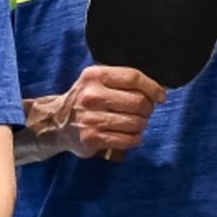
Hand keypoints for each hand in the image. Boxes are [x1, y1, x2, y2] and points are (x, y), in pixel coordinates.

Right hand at [30, 66, 166, 158]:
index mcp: (95, 76)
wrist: (56, 122)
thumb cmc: (84, 100)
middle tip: (144, 111)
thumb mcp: (96, 80)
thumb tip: (158, 88)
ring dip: (141, 125)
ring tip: (134, 123)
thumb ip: (122, 80)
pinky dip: (134, 138)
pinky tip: (129, 135)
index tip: (160, 95)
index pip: (133, 77)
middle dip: (148, 108)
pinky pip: (127, 140)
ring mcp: (91, 118)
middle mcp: (92, 96)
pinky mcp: (92, 138)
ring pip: (135, 122)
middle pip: (138, 101)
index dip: (152, 87)